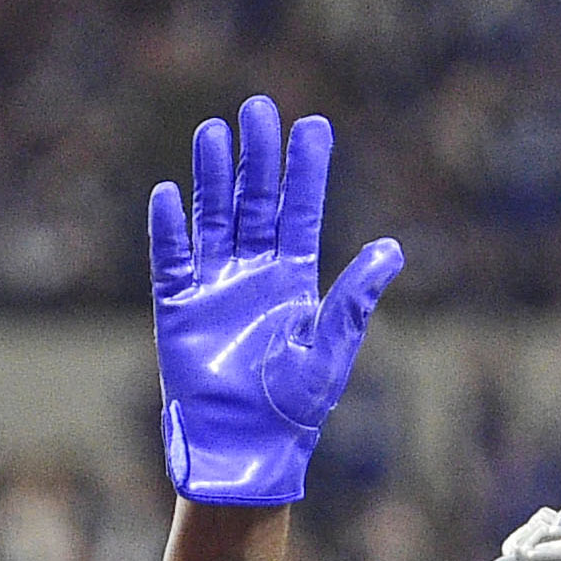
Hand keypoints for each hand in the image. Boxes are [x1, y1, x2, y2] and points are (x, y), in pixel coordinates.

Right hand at [148, 97, 404, 506]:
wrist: (244, 452)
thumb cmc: (294, 409)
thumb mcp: (331, 350)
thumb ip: (354, 298)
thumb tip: (392, 250)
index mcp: (293, 282)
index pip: (299, 213)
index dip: (305, 172)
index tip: (311, 127)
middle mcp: (253, 277)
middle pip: (254, 203)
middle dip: (257, 157)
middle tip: (258, 108)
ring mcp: (213, 290)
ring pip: (213, 220)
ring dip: (212, 178)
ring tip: (213, 132)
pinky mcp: (178, 313)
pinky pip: (171, 262)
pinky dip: (169, 230)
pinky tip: (169, 194)